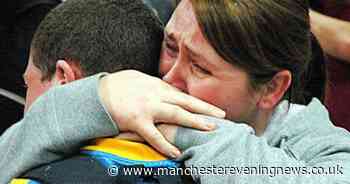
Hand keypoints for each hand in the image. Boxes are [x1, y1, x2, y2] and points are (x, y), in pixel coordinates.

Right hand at [98, 70, 224, 157]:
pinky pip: (154, 136)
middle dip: (205, 108)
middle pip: (186, 101)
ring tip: (210, 128)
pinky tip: (177, 153)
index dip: (197, 102)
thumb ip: (154, 85)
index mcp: (156, 85)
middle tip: (221, 115)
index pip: (182, 94)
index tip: (210, 108)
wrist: (97, 93)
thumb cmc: (117, 85)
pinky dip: (166, 145)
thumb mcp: (138, 79)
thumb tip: (166, 88)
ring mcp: (148, 108)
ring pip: (176, 114)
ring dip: (194, 121)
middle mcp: (156, 95)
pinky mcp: (137, 121)